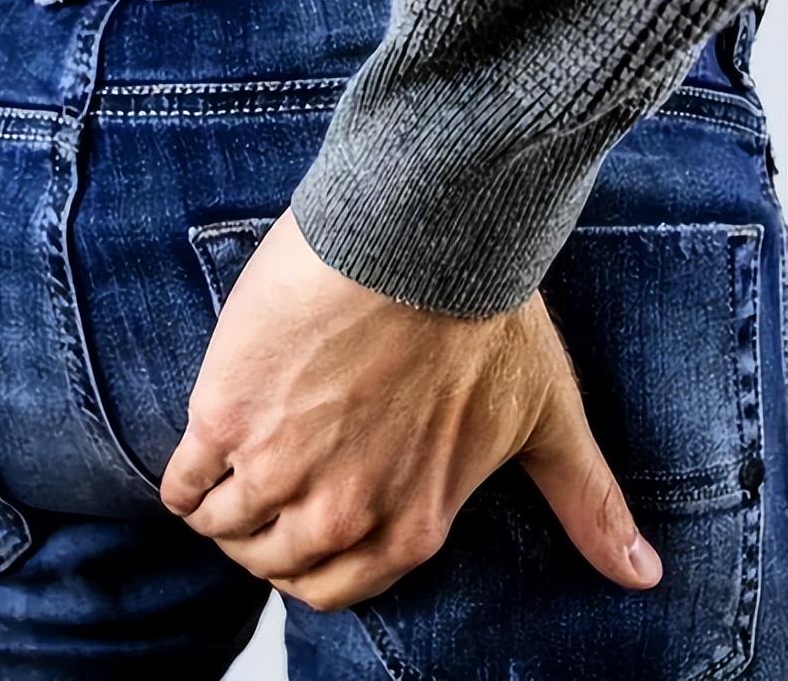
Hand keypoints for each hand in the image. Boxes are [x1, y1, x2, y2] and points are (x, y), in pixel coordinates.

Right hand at [160, 209, 660, 610]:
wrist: (418, 238)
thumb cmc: (484, 318)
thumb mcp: (547, 419)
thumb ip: (586, 503)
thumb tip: (643, 575)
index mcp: (409, 525)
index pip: (331, 588)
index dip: (307, 562)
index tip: (297, 530)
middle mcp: (339, 513)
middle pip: (269, 562)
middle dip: (258, 540)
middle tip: (254, 500)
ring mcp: (276, 468)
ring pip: (222, 526)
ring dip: (216, 512)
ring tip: (221, 476)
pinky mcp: (225, 416)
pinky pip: (182, 481)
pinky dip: (181, 483)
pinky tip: (191, 463)